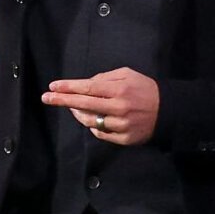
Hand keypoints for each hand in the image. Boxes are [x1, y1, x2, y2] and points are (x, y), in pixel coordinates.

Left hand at [41, 67, 159, 144]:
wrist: (168, 111)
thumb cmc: (145, 89)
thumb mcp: (128, 75)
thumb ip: (105, 77)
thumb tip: (85, 84)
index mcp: (119, 89)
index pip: (87, 88)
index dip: (68, 87)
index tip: (53, 86)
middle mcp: (118, 108)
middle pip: (84, 105)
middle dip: (62, 101)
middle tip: (46, 98)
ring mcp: (121, 125)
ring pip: (90, 121)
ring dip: (77, 114)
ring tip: (71, 108)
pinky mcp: (124, 139)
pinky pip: (100, 133)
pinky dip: (93, 126)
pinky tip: (91, 119)